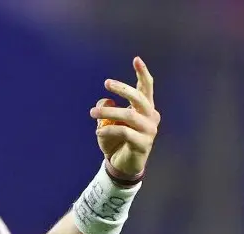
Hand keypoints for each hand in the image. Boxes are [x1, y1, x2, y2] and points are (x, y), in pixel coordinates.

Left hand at [90, 57, 158, 179]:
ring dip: (109, 111)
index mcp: (145, 109)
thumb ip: (106, 108)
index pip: (146, 88)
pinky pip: (125, 132)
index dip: (142, 73)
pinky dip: (109, 130)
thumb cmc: (115, 141)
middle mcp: (151, 117)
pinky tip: (99, 131)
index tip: (136, 59)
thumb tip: (105, 100)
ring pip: (129, 115)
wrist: (121, 165)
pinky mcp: (143, 144)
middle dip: (123, 88)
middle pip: (139, 98)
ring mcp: (149, 131)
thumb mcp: (107, 122)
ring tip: (92, 112)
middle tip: (107, 83)